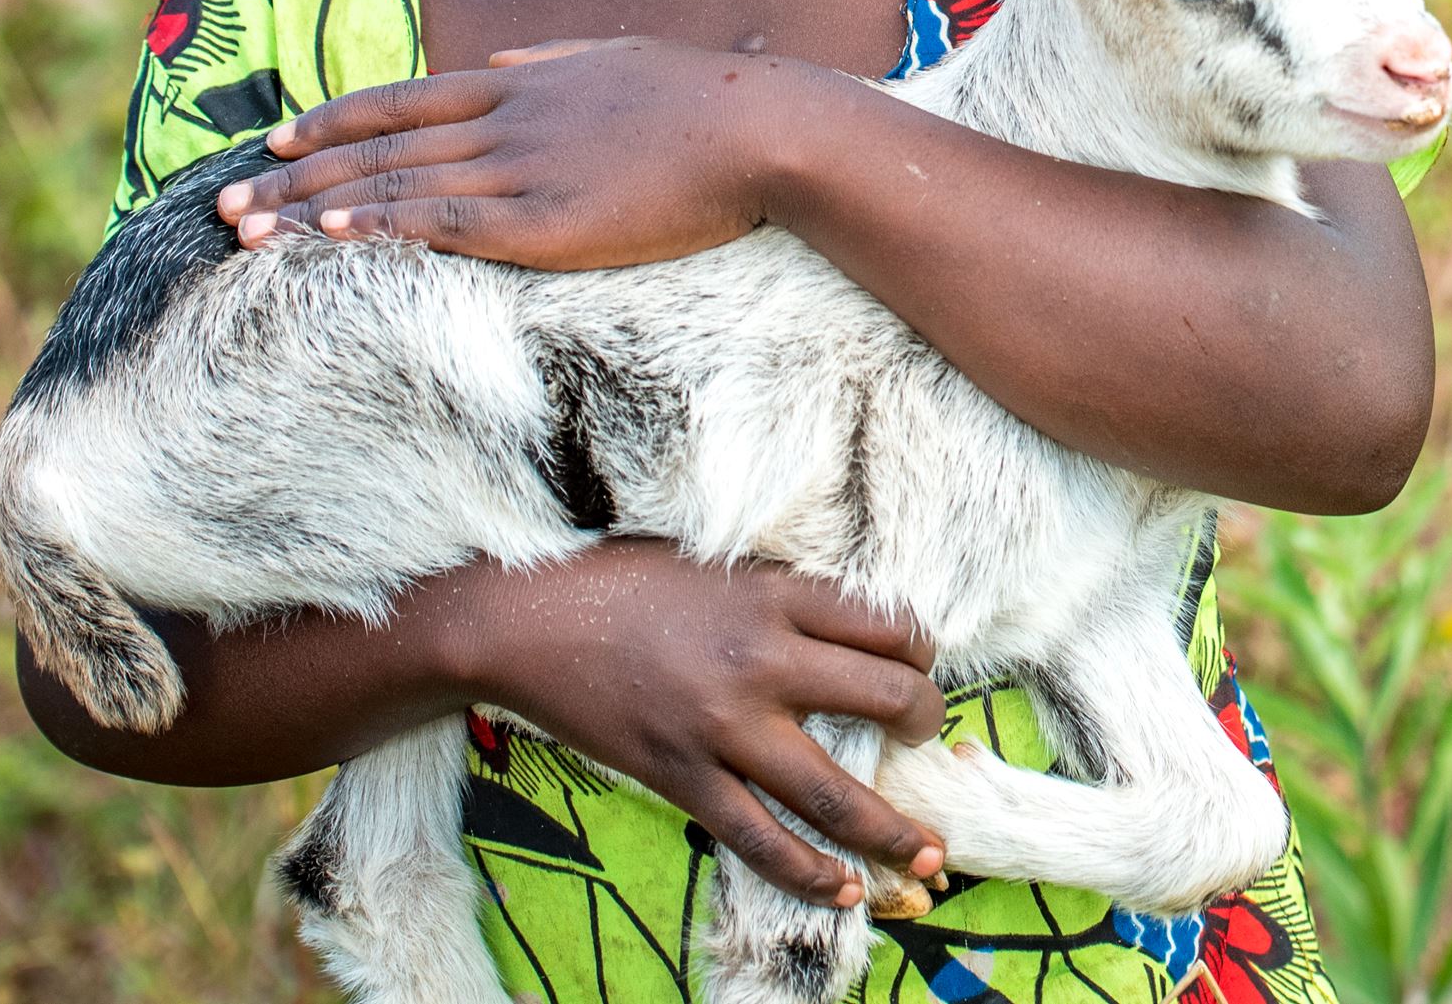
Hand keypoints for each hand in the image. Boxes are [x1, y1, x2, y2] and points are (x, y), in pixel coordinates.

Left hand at [220, 37, 822, 267]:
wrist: (762, 129)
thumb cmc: (704, 99)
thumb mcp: (617, 58)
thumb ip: (553, 62)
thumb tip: (507, 62)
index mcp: (522, 82)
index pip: (401, 100)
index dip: (331, 121)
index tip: (275, 139)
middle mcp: (506, 118)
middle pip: (377, 147)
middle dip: (294, 177)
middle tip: (226, 205)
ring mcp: (522, 167)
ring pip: (394, 187)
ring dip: (313, 211)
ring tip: (248, 232)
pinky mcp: (545, 221)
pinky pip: (443, 225)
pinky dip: (379, 230)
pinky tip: (329, 243)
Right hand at [432, 541, 949, 908]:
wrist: (522, 618)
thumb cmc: (616, 577)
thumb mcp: (713, 561)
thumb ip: (777, 591)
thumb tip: (842, 623)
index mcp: (773, 594)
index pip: (889, 625)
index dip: (921, 650)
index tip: (920, 663)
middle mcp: (762, 660)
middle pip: (884, 698)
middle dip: (924, 723)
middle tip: (927, 735)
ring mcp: (722, 727)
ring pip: (833, 792)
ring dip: (893, 829)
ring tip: (928, 855)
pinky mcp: (681, 776)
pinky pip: (758, 839)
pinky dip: (807, 872)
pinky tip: (843, 889)